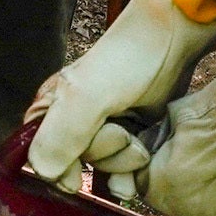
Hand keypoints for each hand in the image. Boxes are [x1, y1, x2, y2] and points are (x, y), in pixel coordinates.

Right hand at [23, 0, 215, 180]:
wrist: (173, 41)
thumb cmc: (126, 59)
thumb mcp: (87, 95)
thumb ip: (61, 135)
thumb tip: (45, 173)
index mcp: (48, 113)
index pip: (42, 163)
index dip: (65, 170)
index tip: (84, 166)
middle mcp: (69, 126)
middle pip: (78, 169)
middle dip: (104, 156)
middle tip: (122, 131)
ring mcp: (101, 134)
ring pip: (103, 171)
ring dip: (123, 163)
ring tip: (138, 138)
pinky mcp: (127, 138)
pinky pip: (123, 171)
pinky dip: (133, 171)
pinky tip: (142, 159)